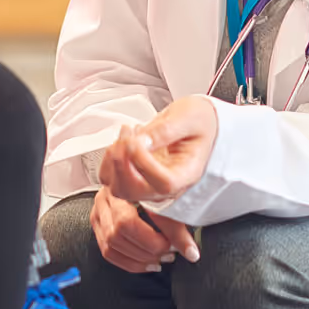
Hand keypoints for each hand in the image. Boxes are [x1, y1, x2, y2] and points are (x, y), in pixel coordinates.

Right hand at [90, 185, 198, 274]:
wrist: (141, 166)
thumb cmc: (155, 182)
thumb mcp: (167, 196)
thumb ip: (176, 225)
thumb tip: (190, 252)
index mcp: (119, 186)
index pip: (128, 221)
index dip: (152, 240)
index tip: (173, 246)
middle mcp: (104, 199)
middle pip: (118, 234)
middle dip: (147, 250)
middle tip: (169, 252)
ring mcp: (98, 213)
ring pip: (111, 245)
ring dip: (139, 259)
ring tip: (160, 258)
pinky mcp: (99, 226)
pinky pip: (108, 252)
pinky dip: (129, 262)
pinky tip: (147, 263)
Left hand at [98, 96, 218, 204]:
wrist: (199, 123)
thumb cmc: (200, 121)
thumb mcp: (188, 117)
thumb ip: (165, 130)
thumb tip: (141, 142)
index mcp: (187, 173)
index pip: (164, 183)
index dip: (144, 163)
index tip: (136, 140)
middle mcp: (167, 185)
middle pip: (135, 191)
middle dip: (122, 161)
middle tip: (129, 134)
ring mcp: (149, 183)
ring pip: (119, 188)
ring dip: (114, 159)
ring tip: (129, 133)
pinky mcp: (135, 176)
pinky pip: (111, 179)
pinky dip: (109, 159)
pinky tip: (124, 141)